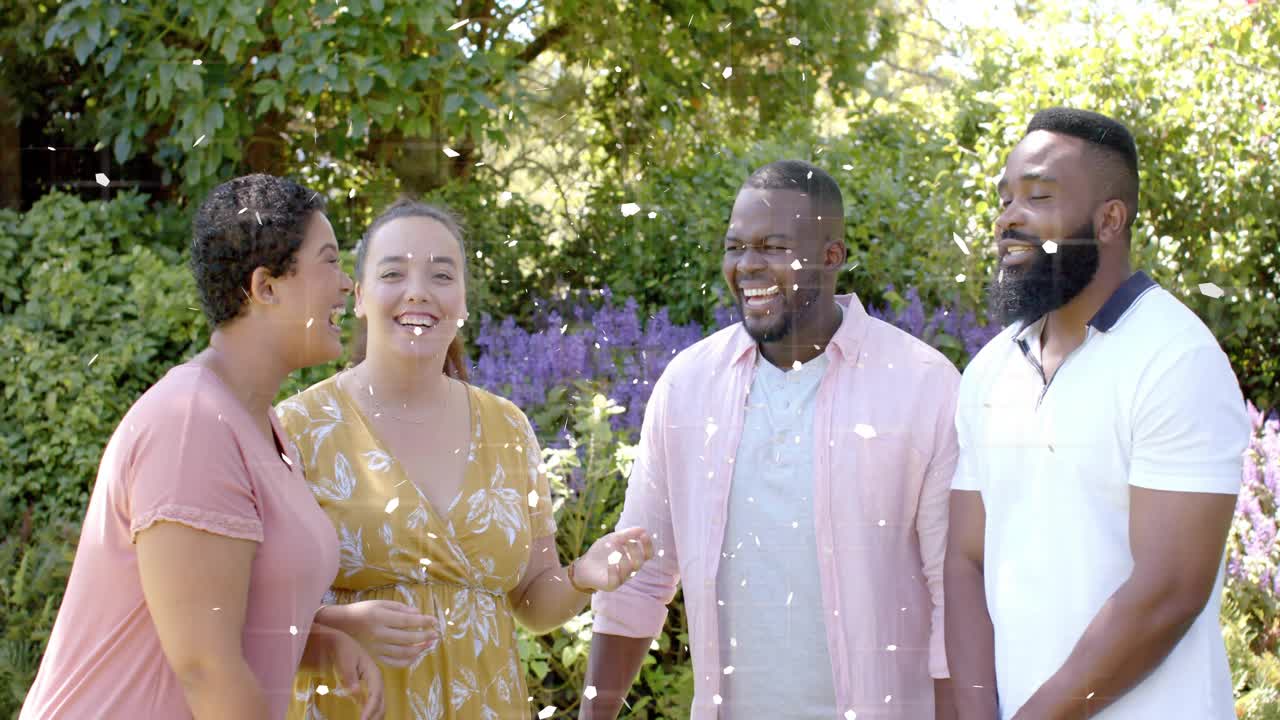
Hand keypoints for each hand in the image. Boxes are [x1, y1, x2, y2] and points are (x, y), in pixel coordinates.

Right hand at [318, 600, 438, 667]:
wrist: (339, 626)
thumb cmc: (362, 611)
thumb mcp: (379, 603)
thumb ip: (399, 608)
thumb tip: (418, 613)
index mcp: (380, 617)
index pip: (407, 621)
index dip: (423, 621)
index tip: (434, 621)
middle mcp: (378, 634)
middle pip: (408, 638)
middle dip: (425, 636)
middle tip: (435, 634)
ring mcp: (376, 648)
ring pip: (403, 653)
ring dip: (419, 649)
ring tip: (428, 644)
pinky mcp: (374, 657)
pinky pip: (394, 663)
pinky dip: (408, 660)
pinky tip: (416, 654)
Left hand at [328, 628, 385, 719]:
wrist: (342, 643)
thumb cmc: (344, 651)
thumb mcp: (346, 662)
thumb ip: (350, 677)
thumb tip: (355, 693)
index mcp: (374, 673)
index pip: (376, 694)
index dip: (371, 708)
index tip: (363, 719)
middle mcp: (377, 679)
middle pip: (381, 700)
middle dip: (376, 715)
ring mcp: (374, 684)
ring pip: (379, 703)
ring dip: (376, 714)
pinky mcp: (368, 687)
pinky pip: (373, 701)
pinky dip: (372, 711)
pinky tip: (367, 718)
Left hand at [571, 527, 653, 591]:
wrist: (584, 565)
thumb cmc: (602, 551)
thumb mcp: (613, 539)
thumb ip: (627, 534)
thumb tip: (642, 529)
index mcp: (633, 558)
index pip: (648, 555)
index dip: (648, 545)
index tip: (643, 534)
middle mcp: (630, 570)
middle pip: (639, 562)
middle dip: (633, 549)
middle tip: (622, 539)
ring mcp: (621, 578)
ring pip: (628, 570)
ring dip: (620, 554)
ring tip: (610, 543)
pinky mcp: (611, 585)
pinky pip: (616, 580)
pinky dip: (614, 568)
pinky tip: (610, 559)